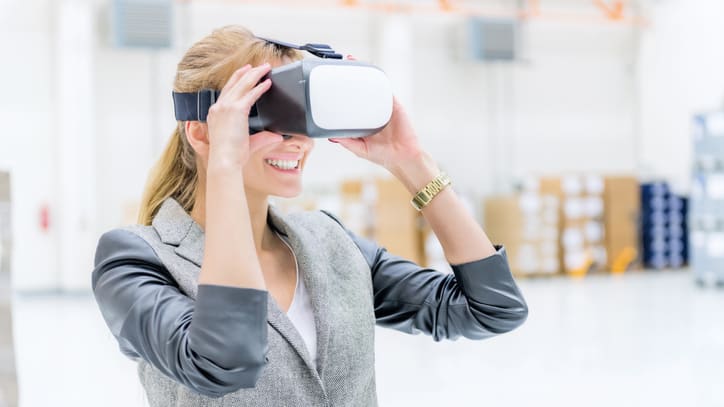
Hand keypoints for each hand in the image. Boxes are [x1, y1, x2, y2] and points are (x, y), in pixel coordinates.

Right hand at [206, 63, 281, 164]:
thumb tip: (276, 137)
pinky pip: (250, 94)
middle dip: (246, 73)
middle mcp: (219, 107)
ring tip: (265, 68)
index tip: (244, 73)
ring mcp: (226, 107)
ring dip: (255, 74)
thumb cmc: (231, 156)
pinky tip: (268, 83)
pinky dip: (260, 87)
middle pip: (234, 83)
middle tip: (256, 66)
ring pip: (242, 84)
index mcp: (215, 114)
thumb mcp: (245, 143)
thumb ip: (262, 138)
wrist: (225, 160)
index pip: (226, 92)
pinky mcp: (236, 110)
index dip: (236, 80)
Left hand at [327, 56, 422, 171]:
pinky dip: (380, 79)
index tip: (331, 82)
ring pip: (373, 85)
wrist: (402, 157)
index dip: (342, 92)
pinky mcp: (394, 105)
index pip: (351, 102)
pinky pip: (386, 89)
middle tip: (341, 63)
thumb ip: (346, 142)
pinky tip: (372, 70)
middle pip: (361, 88)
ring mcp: (383, 106)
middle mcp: (372, 110)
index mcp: (363, 120)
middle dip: (352, 75)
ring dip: (364, 72)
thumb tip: (331, 137)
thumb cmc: (382, 155)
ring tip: (353, 60)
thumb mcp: (359, 149)